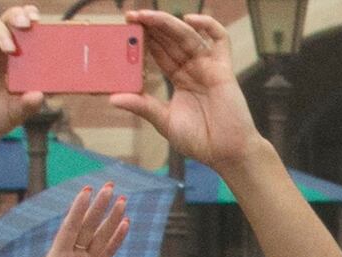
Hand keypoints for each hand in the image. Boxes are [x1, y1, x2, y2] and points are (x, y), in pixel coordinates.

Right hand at [0, 7, 36, 151]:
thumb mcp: (15, 114)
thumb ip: (27, 105)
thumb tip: (40, 95)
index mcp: (20, 64)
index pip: (31, 37)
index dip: (38, 27)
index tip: (48, 24)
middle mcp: (3, 53)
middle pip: (12, 23)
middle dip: (21, 17)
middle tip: (29, 23)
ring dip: (4, 31)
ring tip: (10, 49)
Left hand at [0, 184, 128, 256]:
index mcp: (57, 254)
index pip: (70, 226)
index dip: (79, 209)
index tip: (87, 190)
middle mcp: (71, 253)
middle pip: (88, 226)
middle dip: (99, 207)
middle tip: (111, 188)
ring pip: (99, 236)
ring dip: (111, 219)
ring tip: (123, 202)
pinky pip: (106, 253)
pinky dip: (116, 240)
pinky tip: (125, 226)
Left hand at [116, 9, 262, 172]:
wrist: (228, 155)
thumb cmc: (201, 141)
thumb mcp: (164, 122)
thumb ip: (142, 106)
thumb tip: (113, 98)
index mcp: (180, 79)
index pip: (159, 52)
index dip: (144, 39)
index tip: (126, 30)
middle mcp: (194, 69)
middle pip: (170, 39)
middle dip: (151, 26)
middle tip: (130, 16)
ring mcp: (209, 67)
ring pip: (187, 35)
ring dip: (167, 23)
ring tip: (146, 16)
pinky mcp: (223, 69)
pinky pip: (221, 40)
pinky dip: (208, 25)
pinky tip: (189, 19)